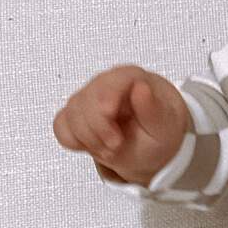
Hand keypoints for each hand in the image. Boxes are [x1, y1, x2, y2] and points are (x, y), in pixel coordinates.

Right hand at [53, 65, 189, 186]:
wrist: (152, 145)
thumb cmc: (160, 131)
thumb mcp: (166, 127)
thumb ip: (153, 109)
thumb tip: (141, 87)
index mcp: (133, 78)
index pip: (112, 81)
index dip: (106, 102)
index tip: (112, 127)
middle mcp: (107, 83)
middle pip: (86, 99)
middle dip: (98, 130)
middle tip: (116, 146)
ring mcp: (88, 97)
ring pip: (71, 114)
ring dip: (89, 139)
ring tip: (111, 149)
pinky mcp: (75, 114)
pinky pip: (61, 126)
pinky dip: (74, 141)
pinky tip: (94, 144)